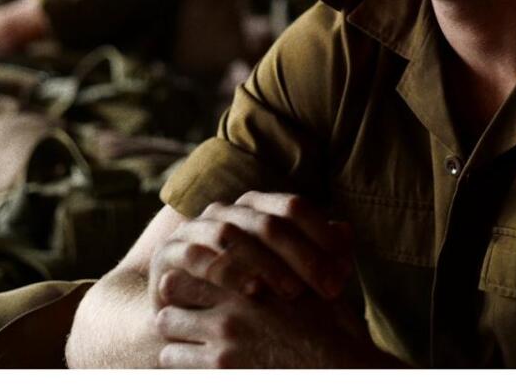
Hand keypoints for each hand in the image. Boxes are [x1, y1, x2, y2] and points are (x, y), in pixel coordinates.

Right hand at [148, 191, 353, 311]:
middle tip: (328, 287)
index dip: (321, 235)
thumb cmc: (252, 291)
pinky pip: (196, 256)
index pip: (294, 207)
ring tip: (293, 292)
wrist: (191, 309)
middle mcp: (226, 210)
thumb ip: (316, 252)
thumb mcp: (289, 273)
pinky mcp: (168, 253)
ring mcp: (195, 228)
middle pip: (269, 222)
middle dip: (303, 257)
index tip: (344, 269)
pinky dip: (226, 273)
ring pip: (233, 234)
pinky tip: (252, 292)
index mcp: (256, 205)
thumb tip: (347, 233)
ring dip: (266, 264)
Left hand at [155, 276, 370, 367]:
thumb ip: (314, 255)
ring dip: (174, 330)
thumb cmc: (336, 329)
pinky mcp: (220, 365)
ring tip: (187, 341)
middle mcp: (234, 296)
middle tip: (184, 311)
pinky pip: (172, 358)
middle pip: (172, 287)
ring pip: (166, 323)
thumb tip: (341, 225)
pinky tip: (195, 364)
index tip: (194, 283)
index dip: (191, 270)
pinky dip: (179, 360)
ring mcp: (224, 331)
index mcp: (255, 271)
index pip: (198, 257)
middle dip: (175, 298)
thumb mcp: (325, 283)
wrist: (339, 369)